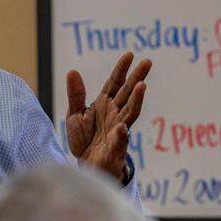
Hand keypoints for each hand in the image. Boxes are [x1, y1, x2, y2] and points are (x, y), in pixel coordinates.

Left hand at [65, 52, 150, 179]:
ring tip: (141, 86)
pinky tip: (121, 127)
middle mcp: (115, 114)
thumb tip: (72, 71)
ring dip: (136, 100)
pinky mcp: (116, 148)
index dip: (121, 69)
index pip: (115, 83)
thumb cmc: (84, 140)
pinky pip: (120, 141)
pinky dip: (121, 135)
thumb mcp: (74, 114)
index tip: (130, 54)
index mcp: (104, 104)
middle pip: (128, 93)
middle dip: (137, 77)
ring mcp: (118, 130)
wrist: (86, 165)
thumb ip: (75, 95)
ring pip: (130, 113)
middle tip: (147, 62)